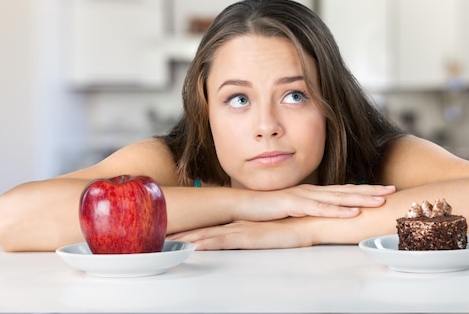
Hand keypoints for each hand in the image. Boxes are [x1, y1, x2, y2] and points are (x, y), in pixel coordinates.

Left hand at [169, 218, 312, 249]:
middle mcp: (236, 225)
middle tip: (159, 238)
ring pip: (206, 236)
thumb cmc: (293, 227)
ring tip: (167, 244)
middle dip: (181, 236)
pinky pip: (221, 241)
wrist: (308, 222)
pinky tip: (191, 247)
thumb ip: (257, 235)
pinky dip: (205, 243)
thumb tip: (250, 240)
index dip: (191, 232)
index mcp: (240, 225)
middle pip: (203, 231)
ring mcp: (240, 230)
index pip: (211, 229)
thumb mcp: (270, 233)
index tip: (173, 235)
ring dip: (186, 240)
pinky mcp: (247, 236)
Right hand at [236, 184, 394, 220]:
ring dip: (361, 198)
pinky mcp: (294, 204)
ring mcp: (304, 196)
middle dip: (371, 190)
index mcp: (313, 193)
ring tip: (381, 200)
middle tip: (393, 190)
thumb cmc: (265, 209)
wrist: (241, 205)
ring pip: (338, 197)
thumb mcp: (291, 210)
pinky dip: (338, 209)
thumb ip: (307, 211)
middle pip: (347, 190)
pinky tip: (353, 211)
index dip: (365, 189)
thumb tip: (322, 218)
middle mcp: (312, 191)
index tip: (385, 189)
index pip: (344, 190)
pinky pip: (320, 208)